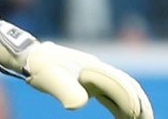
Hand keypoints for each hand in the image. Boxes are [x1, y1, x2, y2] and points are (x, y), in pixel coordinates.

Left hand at [0, 11, 152, 118]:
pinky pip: (110, 92)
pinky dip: (120, 104)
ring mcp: (94, 72)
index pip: (122, 86)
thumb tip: (79, 105)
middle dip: (140, 104)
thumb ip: (66, 91)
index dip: (132, 102)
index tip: (139, 118)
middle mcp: (98, 68)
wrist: (28, 55)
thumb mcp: (51, 79)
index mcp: (94, 68)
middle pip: (127, 86)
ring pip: (121, 89)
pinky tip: (122, 115)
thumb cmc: (39, 67)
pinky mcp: (87, 78)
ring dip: (132, 105)